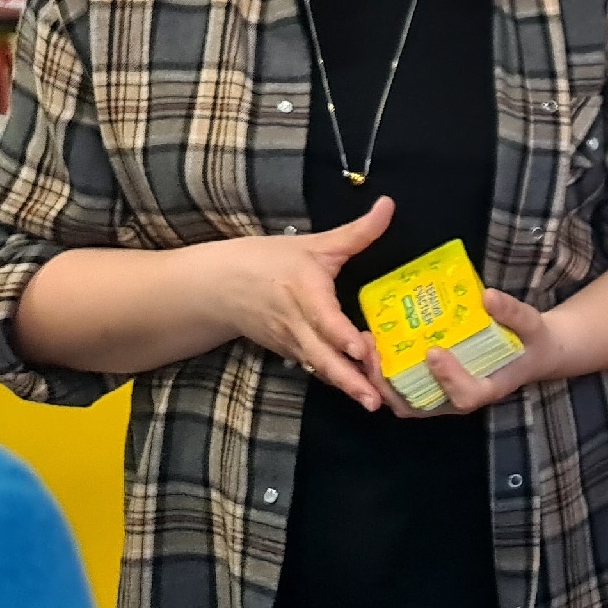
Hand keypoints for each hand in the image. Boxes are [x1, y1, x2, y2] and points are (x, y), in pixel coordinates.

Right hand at [205, 196, 393, 410]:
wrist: (218, 286)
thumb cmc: (270, 261)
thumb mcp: (314, 243)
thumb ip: (357, 232)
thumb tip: (389, 206)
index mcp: (304, 291)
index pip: (323, 317)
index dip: (341, 335)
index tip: (361, 348)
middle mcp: (296, 323)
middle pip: (322, 356)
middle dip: (348, 379)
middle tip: (374, 399)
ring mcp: (290, 342)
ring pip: (319, 368)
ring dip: (344, 385)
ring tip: (372, 401)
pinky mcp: (289, 353)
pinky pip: (314, 368)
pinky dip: (334, 379)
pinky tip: (358, 390)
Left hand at [366, 287, 561, 417]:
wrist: (530, 354)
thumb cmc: (531, 342)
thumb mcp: (531, 325)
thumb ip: (512, 314)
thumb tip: (488, 296)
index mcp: (487, 388)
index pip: (464, 395)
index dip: (447, 378)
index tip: (434, 351)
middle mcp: (459, 400)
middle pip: (419, 405)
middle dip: (391, 384)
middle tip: (375, 351)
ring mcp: (442, 398)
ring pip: (403, 402)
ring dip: (380, 381)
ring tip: (367, 347)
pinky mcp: (432, 388)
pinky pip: (403, 390)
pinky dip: (385, 376)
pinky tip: (376, 346)